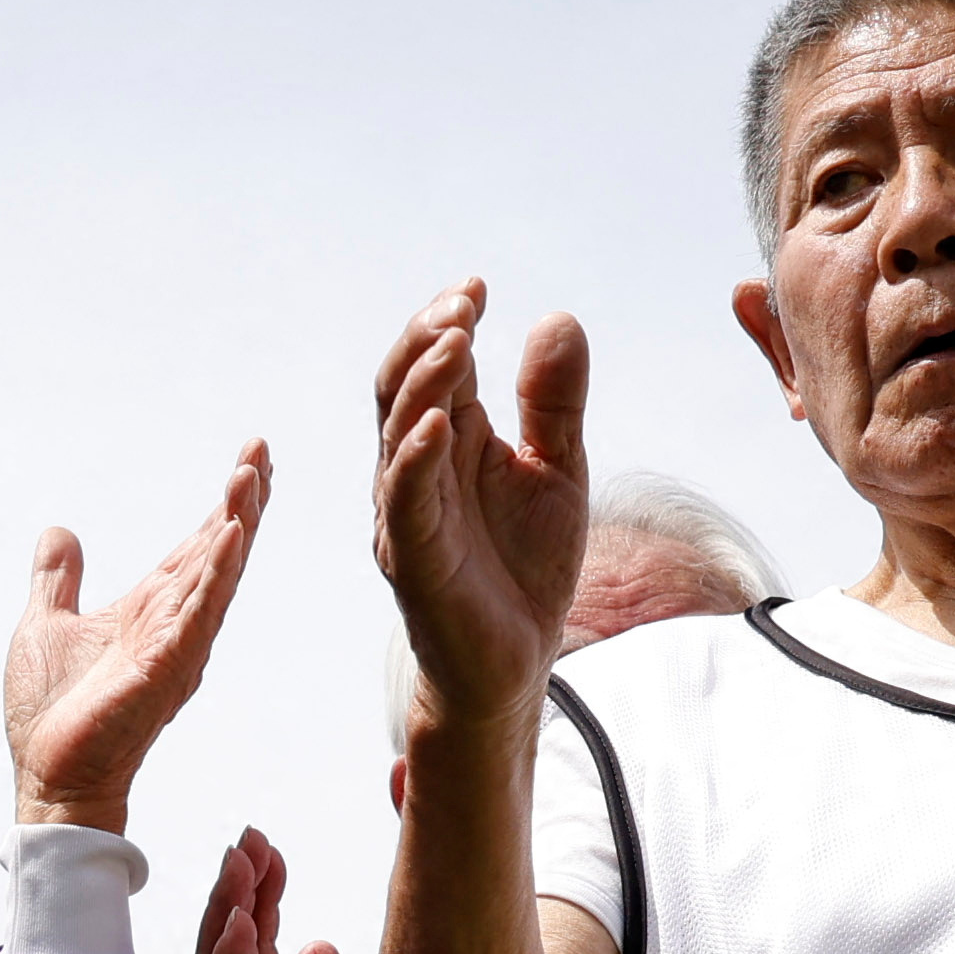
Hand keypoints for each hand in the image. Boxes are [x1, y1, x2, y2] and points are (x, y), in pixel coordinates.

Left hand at [7, 443, 268, 832]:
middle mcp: (174, 625)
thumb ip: (58, 581)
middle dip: (242, 500)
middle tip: (261, 450)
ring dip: (235, 524)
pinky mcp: (167, 669)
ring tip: (250, 476)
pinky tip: (232, 533)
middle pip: (219, 552)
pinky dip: (217, 572)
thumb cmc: (52, 714)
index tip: (250, 460)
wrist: (48, 775)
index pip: (196, 548)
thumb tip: (59, 534)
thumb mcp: (46, 625)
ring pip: (217, 574)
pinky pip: (200, 613)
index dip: (223, 506)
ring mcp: (176, 647)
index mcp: (150, 611)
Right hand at [368, 286, 586, 729]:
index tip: (478, 286)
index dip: (447, 322)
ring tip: (458, 339)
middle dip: (427, 338)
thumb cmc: (523, 571)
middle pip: (402, 386)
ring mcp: (409, 514)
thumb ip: (554, 403)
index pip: (434, 368)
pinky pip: (405, 500)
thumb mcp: (557, 471)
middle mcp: (417, 471)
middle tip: (463, 305)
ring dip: (424, 383)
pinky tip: (441, 422)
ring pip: (397, 433)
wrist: (514, 667)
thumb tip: (556, 319)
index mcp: (449, 444)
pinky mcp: (414, 560)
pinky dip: (416, 457)